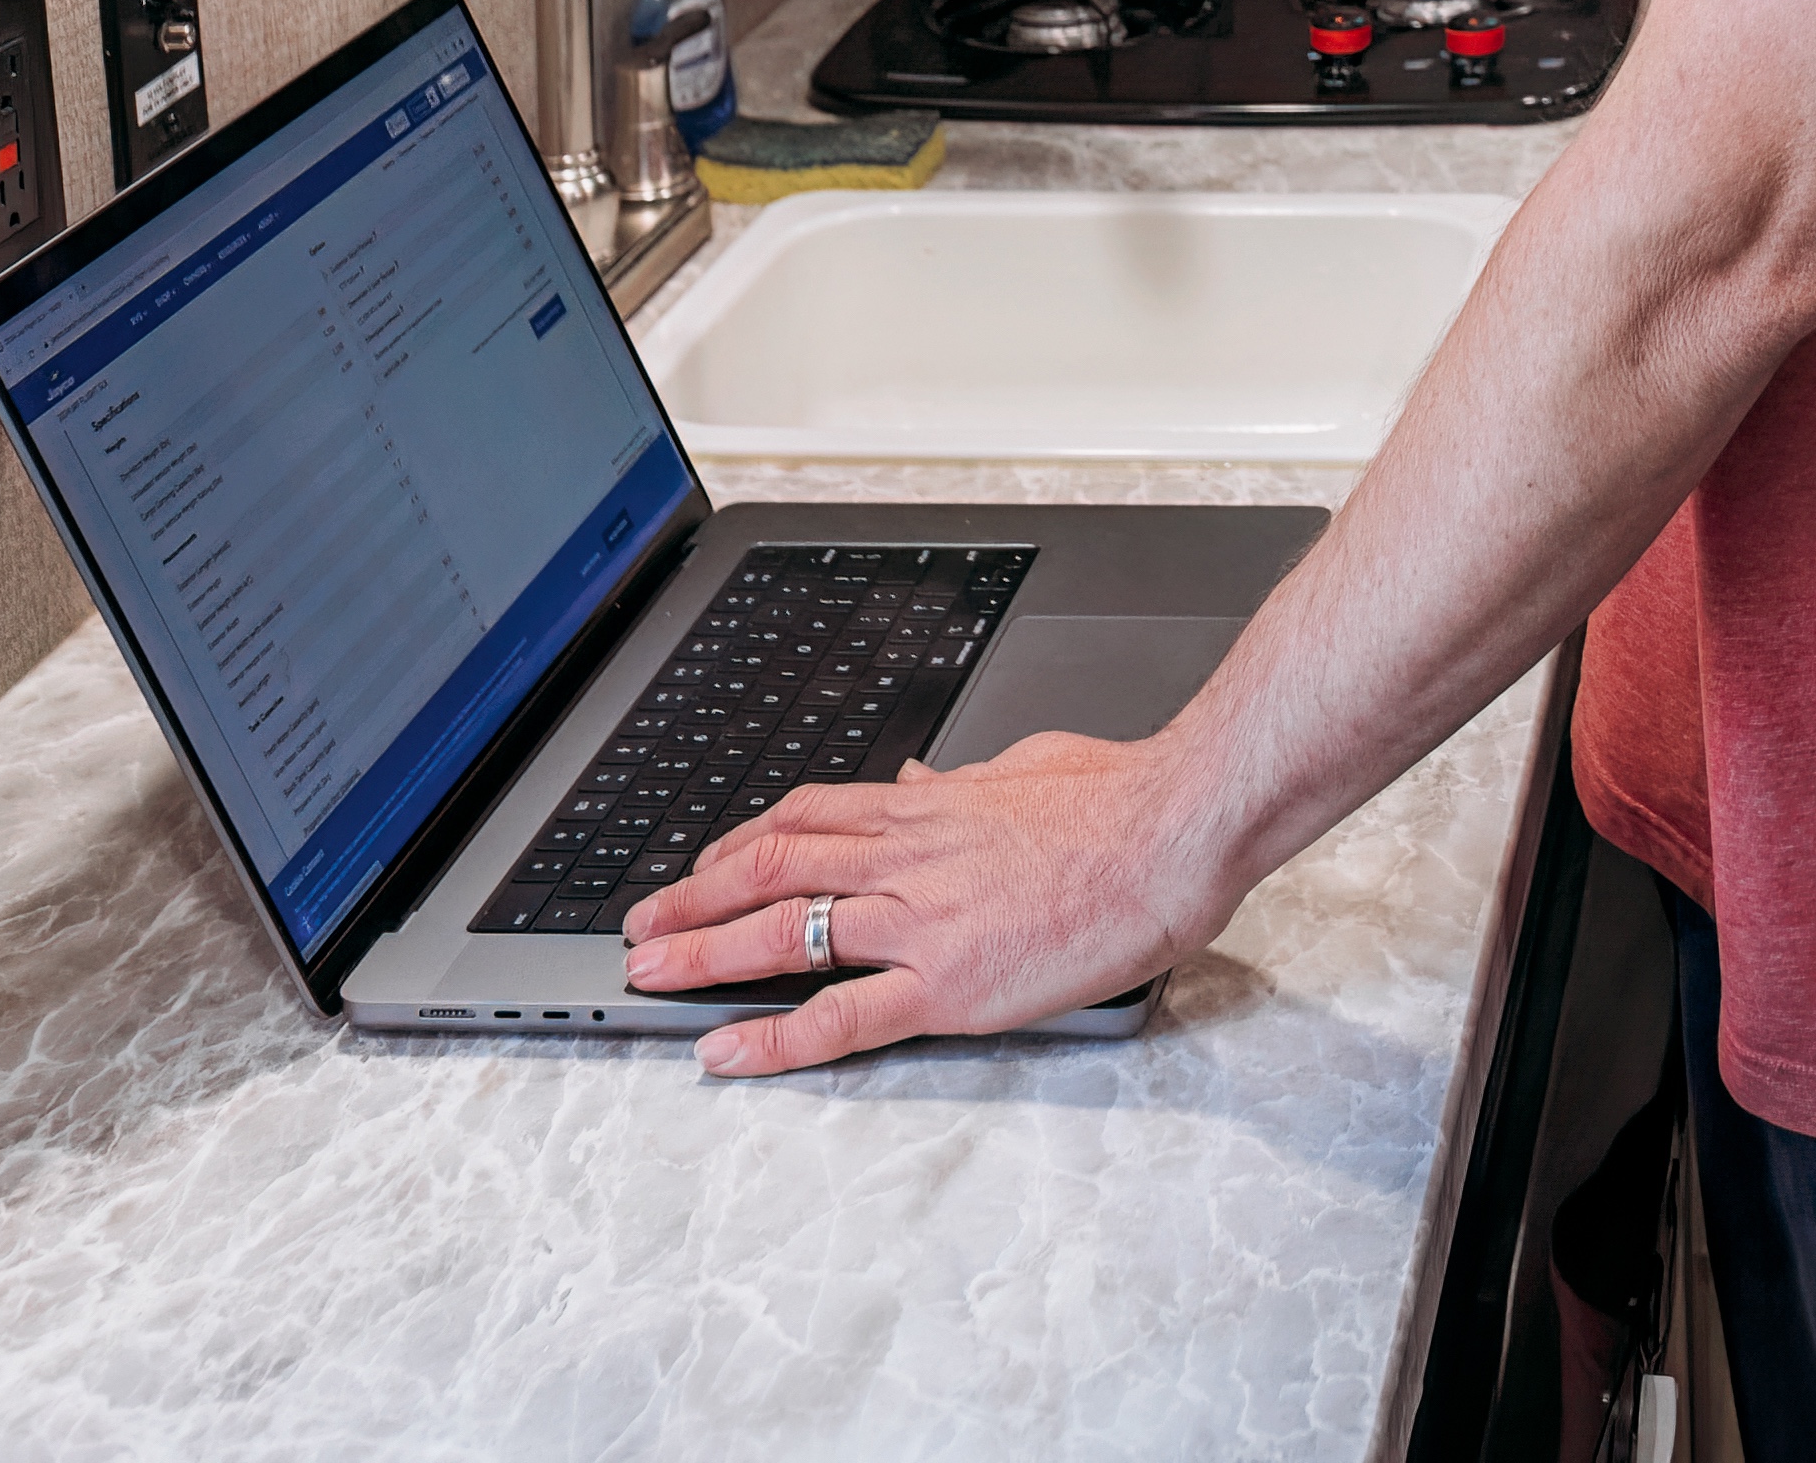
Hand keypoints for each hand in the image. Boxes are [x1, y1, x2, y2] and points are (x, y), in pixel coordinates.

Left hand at [618, 727, 1219, 1076]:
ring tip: (648, 979)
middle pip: (768, 870)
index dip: (739, 843)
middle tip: (643, 928)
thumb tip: (929, 780)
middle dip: (691, 900)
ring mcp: (919, 922)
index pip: (804, 818)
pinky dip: (773, 1038)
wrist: (1173, 829)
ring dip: (701, 957)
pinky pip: (840, 1016)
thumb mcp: (1027, 764)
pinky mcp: (948, 985)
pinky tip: (726, 1052)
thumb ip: (968, 780)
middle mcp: (906, 860)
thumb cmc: (1119, 798)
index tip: (705, 864)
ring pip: (782, 935)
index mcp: (927, 810)